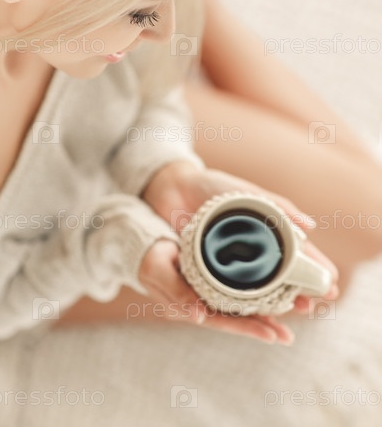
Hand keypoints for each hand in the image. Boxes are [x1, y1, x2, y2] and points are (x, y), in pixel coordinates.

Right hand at [138, 238, 296, 344]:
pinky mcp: (207, 285)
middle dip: (261, 328)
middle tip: (288, 336)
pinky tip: (269, 303)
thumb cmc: (149, 256)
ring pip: (237, 311)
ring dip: (261, 317)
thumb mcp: (158, 269)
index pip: (222, 322)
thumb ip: (177, 291)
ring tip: (286, 327)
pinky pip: (233, 296)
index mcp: (187, 307)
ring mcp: (203, 297)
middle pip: (234, 321)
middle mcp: (198, 306)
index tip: (272, 334)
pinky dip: (251, 301)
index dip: (247, 328)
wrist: (140, 246)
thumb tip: (200, 315)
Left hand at [142, 161, 338, 318]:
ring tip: (292, 315)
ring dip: (275, 304)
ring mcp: (228, 263)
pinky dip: (241, 306)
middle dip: (299, 291)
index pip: (294, 254)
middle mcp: (249, 251)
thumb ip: (277, 207)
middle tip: (315, 304)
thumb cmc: (211, 186)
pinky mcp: (206, 272)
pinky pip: (226, 293)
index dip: (313, 268)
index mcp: (263, 232)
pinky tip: (254, 317)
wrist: (172, 187)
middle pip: (279, 277)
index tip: (331, 283)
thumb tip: (310, 228)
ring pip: (257, 290)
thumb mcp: (246, 193)